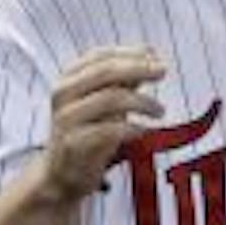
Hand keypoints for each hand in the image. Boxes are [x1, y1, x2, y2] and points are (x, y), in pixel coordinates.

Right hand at [38, 46, 165, 205]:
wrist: (62, 172)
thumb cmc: (88, 130)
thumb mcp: (104, 100)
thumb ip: (123, 79)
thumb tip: (151, 56)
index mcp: (68, 78)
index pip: (99, 56)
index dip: (129, 52)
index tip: (154, 54)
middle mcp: (63, 94)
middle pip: (105, 72)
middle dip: (139, 68)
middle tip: (163, 71)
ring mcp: (66, 118)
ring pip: (111, 98)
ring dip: (143, 102)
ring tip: (160, 110)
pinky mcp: (74, 143)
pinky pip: (111, 129)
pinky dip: (134, 127)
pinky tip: (144, 129)